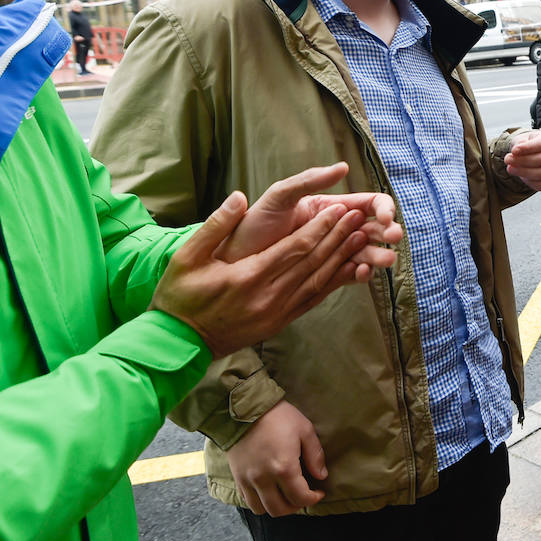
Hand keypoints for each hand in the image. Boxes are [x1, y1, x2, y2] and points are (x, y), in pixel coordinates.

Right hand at [150, 192, 377, 358]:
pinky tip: (350, 271)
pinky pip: (313, 300)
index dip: (320, 227)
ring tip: (362, 238)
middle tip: (359, 217)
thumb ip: (215, 226)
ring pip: (318, 282)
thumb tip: (239, 197)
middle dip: (338, 237)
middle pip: (313, 263)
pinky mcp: (280, 323)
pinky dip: (334, 284)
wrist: (178, 343)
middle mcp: (268, 296)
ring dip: (342, 259)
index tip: (338, 209)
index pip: (294, 248)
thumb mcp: (187, 257)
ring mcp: (277, 313)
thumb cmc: (180, 296)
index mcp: (248, 277)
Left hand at [218, 162, 401, 284]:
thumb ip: (308, 180)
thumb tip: (344, 167)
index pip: (368, 203)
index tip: (385, 218)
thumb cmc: (253, 225)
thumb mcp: (279, 196)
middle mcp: (335, 229)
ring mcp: (331, 253)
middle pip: (373, 229)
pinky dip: (360, 274)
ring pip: (365, 252)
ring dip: (379, 254)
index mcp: (330, 207)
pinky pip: (349, 274)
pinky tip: (362, 273)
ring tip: (385, 261)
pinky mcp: (324, 275)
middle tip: (394, 239)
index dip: (383, 208)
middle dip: (388, 232)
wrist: (232, 263)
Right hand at [227, 400, 325, 515]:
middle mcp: (264, 479)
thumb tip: (321, 476)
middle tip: (303, 496)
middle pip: (280, 510)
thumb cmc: (278, 416)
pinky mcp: (237, 477)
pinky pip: (247, 500)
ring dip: (276, 507)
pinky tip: (268, 491)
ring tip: (285, 496)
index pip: (300, 497)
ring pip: (262, 509)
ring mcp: (247, 480)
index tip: (319, 492)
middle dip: (295, 506)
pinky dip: (259, 502)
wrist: (245, 407)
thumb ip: (315, 455)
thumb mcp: (305, 430)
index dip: (313, 499)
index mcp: (284, 468)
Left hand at [504, 130, 540, 190]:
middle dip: (522, 160)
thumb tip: (518, 148)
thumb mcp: (520, 139)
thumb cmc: (525, 145)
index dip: (527, 148)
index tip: (514, 150)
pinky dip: (529, 182)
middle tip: (508, 159)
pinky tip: (519, 174)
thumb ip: (519, 142)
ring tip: (510, 168)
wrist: (525, 153)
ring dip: (523, 172)